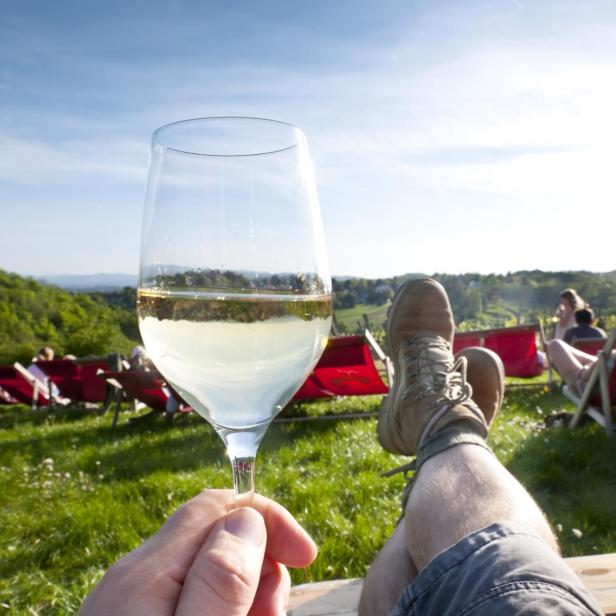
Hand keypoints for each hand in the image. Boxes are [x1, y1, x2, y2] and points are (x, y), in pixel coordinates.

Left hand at [79, 489, 316, 615]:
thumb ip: (220, 582)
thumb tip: (245, 518)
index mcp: (148, 573)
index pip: (218, 506)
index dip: (268, 518)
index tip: (306, 555)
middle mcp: (134, 576)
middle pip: (213, 534)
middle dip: (260, 560)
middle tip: (275, 612)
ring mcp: (128, 602)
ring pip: (203, 566)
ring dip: (244, 587)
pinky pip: (186, 594)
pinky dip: (220, 603)